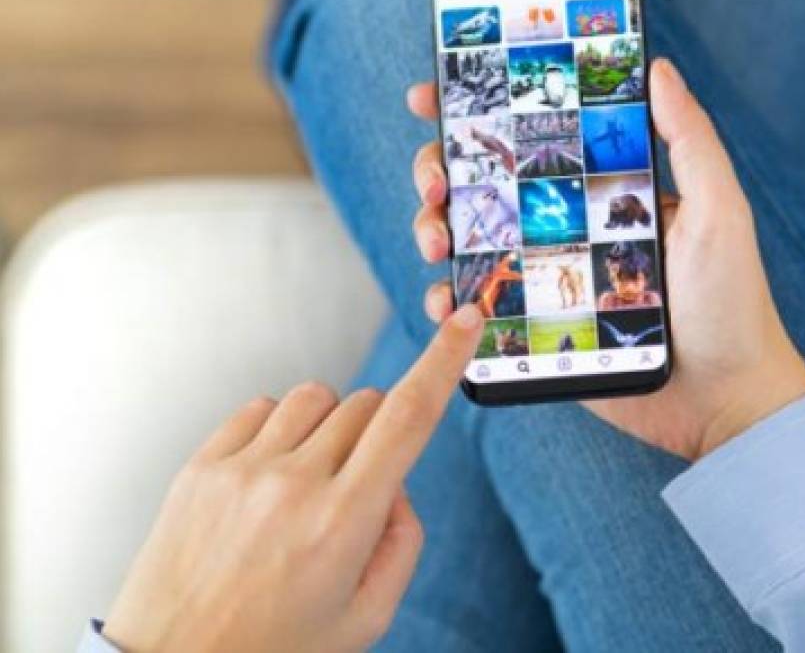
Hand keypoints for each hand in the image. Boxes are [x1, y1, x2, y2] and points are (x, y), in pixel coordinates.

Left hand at [103, 305, 484, 652]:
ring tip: (308, 483)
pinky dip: (280, 430)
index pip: (409, 417)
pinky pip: (262, 408)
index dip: (445, 360)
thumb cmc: (273, 650)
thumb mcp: (366, 617)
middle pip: (368, 403)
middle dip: (379, 433)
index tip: (465, 321)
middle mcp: (294, 485)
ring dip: (330, 427)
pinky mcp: (202, 467)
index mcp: (343, 523)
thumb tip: (396, 483)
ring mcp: (242, 471)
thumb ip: (402, 542)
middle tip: (355, 490)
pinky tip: (270, 477)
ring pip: (318, 397)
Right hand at [407, 57, 804, 460]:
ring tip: (437, 242)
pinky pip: (478, 307)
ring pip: (471, 240)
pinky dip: (448, 300)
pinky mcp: (537, 331)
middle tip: (434, 182)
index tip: (432, 94)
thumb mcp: (718, 211)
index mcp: (603, 189)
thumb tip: (659, 67)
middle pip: (484, 184)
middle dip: (440, 171)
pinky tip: (447, 300)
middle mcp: (567, 226)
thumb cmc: (732, 303)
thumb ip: (690, 140)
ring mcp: (548, 278)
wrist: (726, 403)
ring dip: (433, 230)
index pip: (534, 136)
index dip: (479, 112)